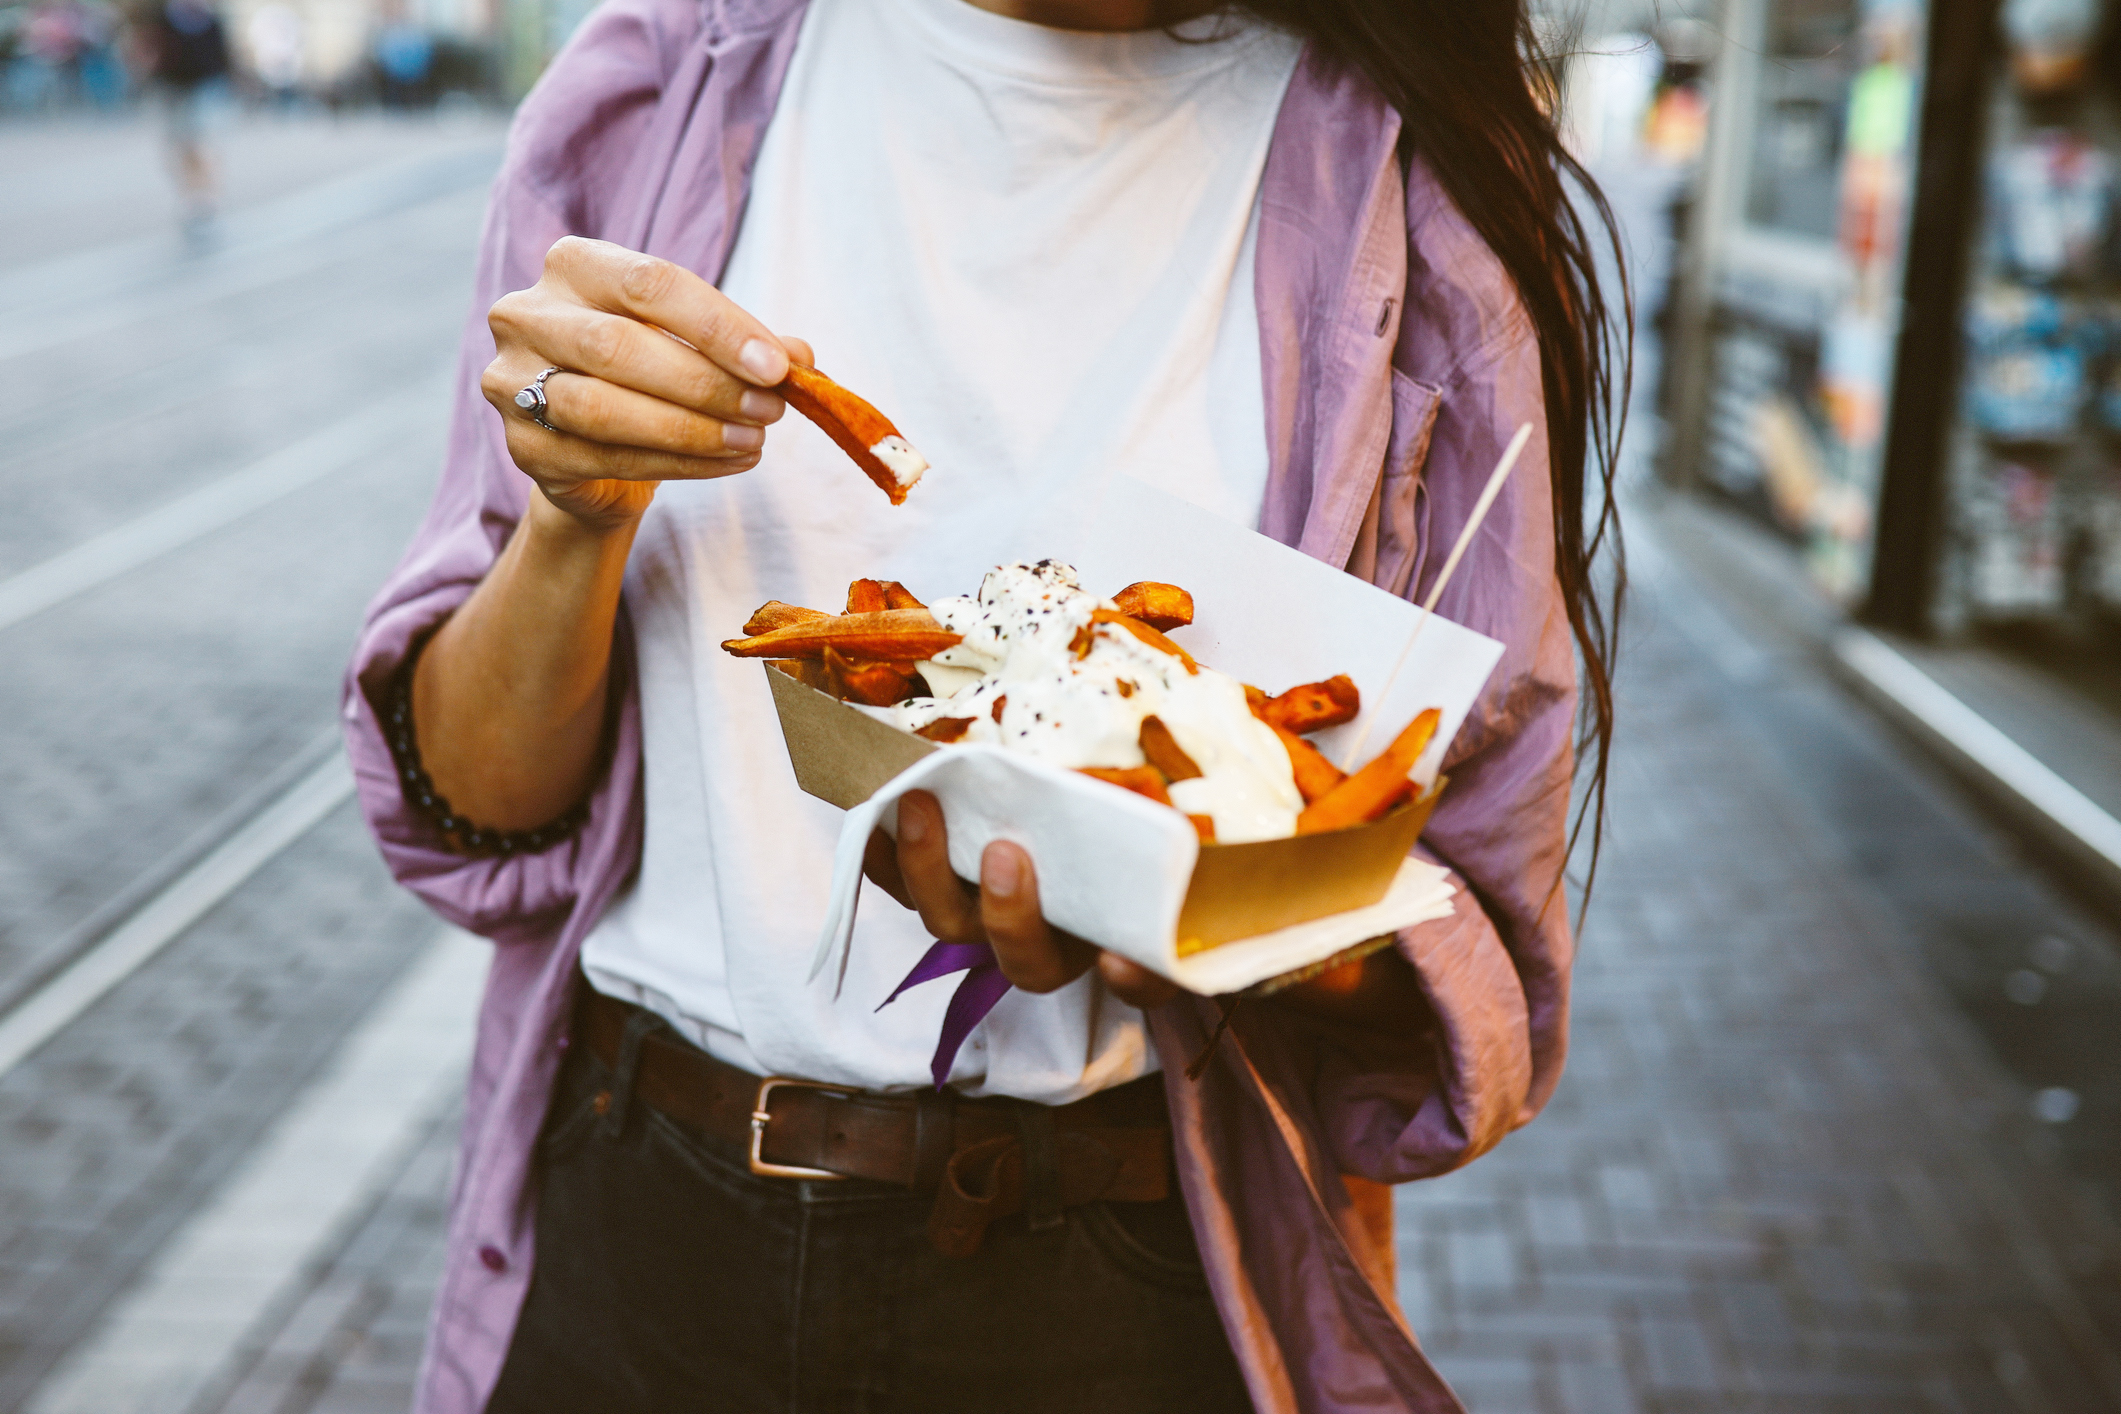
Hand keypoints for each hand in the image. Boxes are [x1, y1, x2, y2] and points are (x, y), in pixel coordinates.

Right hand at [480, 236, 814, 531]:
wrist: (595, 452)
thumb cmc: (650, 378)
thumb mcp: (697, 346)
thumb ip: (745, 345)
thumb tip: (802, 358)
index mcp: (574, 266)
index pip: (649, 282)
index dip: (719, 325)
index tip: (778, 365)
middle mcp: (528, 314)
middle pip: (620, 345)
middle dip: (707, 382)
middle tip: (770, 409)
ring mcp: (512, 382)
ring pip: (605, 407)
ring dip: (692, 429)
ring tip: (753, 441)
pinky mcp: (524, 447)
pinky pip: (605, 457)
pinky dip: (677, 464)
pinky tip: (726, 463)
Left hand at [862, 791, 1180, 1009]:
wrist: (1041, 789)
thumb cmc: (1104, 807)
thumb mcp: (1136, 802)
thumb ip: (1140, 802)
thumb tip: (1140, 786)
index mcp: (1113, 928)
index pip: (1142, 979)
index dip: (1134, 980)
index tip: (1118, 961)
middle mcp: (1048, 941)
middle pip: (1026, 963)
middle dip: (1010, 915)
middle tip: (1005, 852)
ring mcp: (985, 921)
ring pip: (953, 926)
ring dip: (930, 872)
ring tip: (921, 809)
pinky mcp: (937, 890)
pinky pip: (901, 891)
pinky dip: (882, 858)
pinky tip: (874, 818)